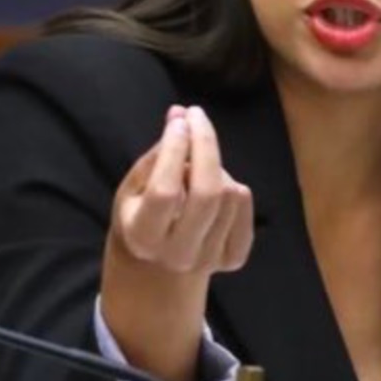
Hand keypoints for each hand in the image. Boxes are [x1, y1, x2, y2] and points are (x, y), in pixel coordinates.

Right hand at [100, 105, 252, 380]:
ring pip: (229, 194)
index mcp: (143, 237)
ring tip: (196, 166)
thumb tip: (180, 115)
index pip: (165, 191)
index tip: (179, 121)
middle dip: (205, 145)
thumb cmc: (142, 215)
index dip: (175, 150)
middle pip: (207, 193)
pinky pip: (245, 206)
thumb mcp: (134, 186)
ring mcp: (209, 259)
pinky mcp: (234, 259)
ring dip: (215, 166)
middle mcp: (177, 255)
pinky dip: (234, 185)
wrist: (158, 265)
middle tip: (197, 116)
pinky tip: (217, 185)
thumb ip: (157, 153)